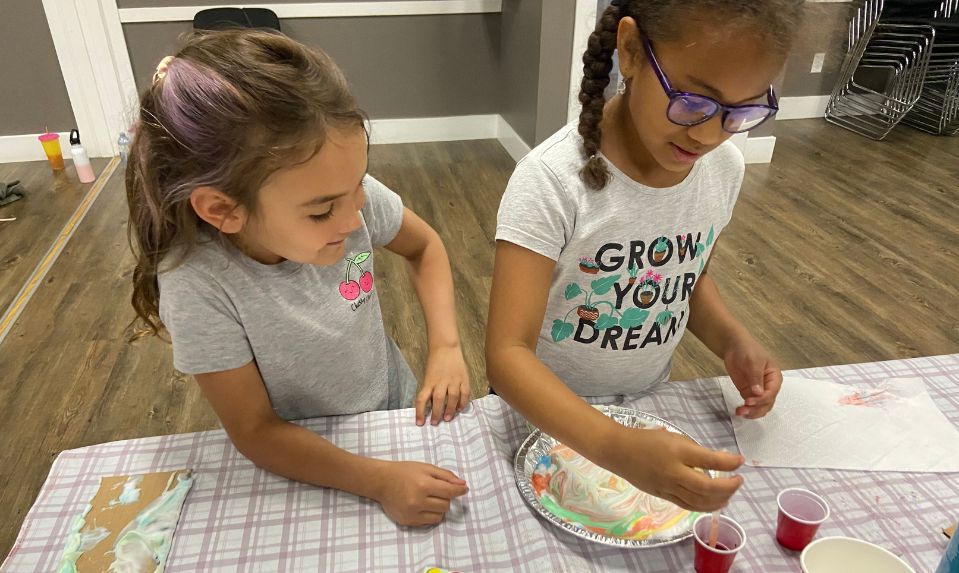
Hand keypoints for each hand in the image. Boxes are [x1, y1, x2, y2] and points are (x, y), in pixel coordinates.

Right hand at [373, 461, 468, 525]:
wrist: (381, 481)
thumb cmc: (404, 472)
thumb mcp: (426, 467)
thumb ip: (446, 476)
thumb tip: (463, 485)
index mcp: (424, 485)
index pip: (450, 492)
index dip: (460, 491)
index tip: (465, 489)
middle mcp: (418, 501)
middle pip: (446, 505)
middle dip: (445, 498)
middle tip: (437, 490)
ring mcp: (412, 514)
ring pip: (439, 516)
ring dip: (439, 508)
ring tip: (429, 499)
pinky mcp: (408, 522)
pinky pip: (428, 523)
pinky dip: (429, 515)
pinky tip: (421, 506)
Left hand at [415, 345, 470, 425]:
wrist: (446, 348)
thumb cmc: (435, 363)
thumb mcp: (429, 376)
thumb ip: (431, 390)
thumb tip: (431, 407)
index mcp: (429, 381)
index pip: (422, 399)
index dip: (420, 412)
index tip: (419, 423)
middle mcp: (441, 381)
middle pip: (438, 399)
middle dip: (437, 413)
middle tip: (435, 423)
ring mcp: (453, 379)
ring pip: (452, 397)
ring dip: (450, 410)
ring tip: (448, 418)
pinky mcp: (463, 378)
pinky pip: (464, 392)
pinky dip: (463, 402)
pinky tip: (460, 408)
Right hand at [607, 426, 743, 511]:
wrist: (619, 451)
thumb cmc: (647, 440)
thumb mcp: (673, 437)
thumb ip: (694, 451)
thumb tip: (716, 461)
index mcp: (677, 452)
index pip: (710, 460)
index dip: (729, 462)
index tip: (740, 461)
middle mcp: (674, 473)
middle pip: (708, 487)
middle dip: (729, 487)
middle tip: (738, 480)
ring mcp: (668, 488)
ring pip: (700, 502)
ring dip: (719, 500)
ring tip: (729, 494)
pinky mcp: (663, 496)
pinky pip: (688, 506)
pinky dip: (704, 506)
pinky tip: (713, 503)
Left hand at [723, 336, 782, 418]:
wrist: (734, 347)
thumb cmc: (747, 350)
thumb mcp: (752, 361)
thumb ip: (755, 377)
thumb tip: (759, 392)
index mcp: (774, 377)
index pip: (772, 392)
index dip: (761, 399)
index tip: (749, 401)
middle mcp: (769, 386)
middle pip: (767, 403)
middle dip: (757, 408)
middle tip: (744, 409)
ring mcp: (759, 391)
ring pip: (760, 407)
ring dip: (752, 412)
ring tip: (740, 412)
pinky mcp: (749, 393)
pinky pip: (751, 405)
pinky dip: (747, 410)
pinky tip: (739, 411)